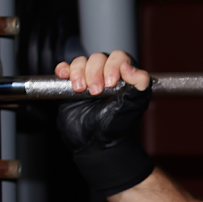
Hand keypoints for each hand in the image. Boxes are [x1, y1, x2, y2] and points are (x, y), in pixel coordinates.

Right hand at [55, 51, 155, 196]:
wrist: (96, 144)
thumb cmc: (117, 125)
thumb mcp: (133, 104)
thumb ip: (139, 84)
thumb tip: (129, 67)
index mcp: (124, 76)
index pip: (119, 57)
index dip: (113, 66)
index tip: (110, 83)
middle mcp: (106, 74)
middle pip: (97, 58)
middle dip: (94, 73)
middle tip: (96, 92)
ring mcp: (87, 78)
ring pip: (80, 61)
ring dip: (78, 72)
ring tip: (80, 89)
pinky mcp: (70, 85)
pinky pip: (65, 69)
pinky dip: (63, 69)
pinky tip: (64, 76)